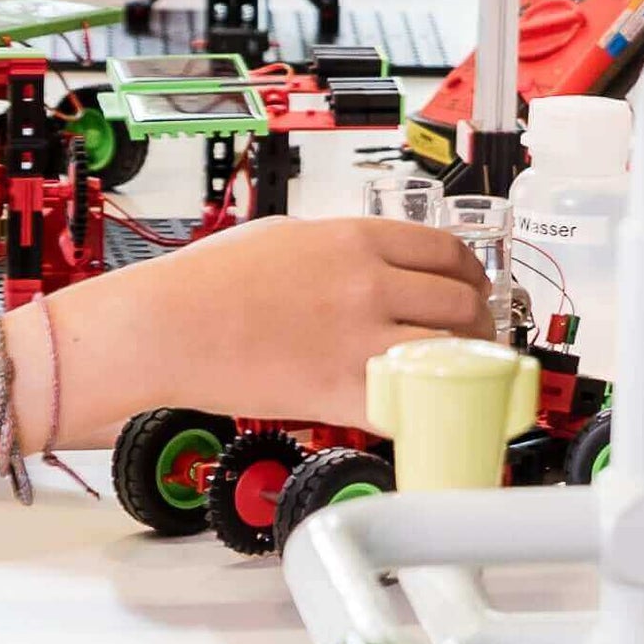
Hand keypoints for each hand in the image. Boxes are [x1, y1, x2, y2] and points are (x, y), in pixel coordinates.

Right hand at [60, 216, 485, 437]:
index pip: (449, 252)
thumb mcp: (285, 235)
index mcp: (356, 240)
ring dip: (462, 366)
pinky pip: (407, 405)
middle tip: (472, 335)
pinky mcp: (339, 393)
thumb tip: (373, 260)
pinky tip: (419, 409)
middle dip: (476, 320)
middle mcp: (367, 286)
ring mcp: (358, 341)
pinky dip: (422, 409)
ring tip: (455, 374)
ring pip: (449, 354)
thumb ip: (339, 246)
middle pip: (461, 303)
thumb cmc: (208, 282)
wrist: (166, 327)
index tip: (473, 287)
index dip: (472, 274)